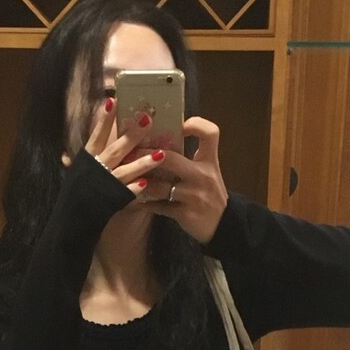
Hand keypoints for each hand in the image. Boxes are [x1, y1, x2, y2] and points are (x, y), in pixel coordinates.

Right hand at [73, 99, 166, 197]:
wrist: (74, 215)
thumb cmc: (81, 186)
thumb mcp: (84, 165)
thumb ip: (97, 148)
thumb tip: (103, 125)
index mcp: (89, 158)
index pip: (97, 135)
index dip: (104, 120)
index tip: (113, 101)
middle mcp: (97, 169)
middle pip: (116, 150)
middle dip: (132, 135)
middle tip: (148, 119)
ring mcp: (106, 185)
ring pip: (125, 171)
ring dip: (142, 163)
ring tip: (161, 154)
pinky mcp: (113, 200)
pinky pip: (126, 194)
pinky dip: (134, 189)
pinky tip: (146, 183)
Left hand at [138, 117, 227, 243]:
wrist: (223, 225)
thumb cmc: (210, 194)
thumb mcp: (208, 171)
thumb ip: (191, 157)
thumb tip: (162, 142)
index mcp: (209, 161)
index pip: (210, 133)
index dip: (194, 124)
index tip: (178, 126)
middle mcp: (202, 175)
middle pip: (169, 158)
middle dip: (145, 155)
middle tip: (129, 153)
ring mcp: (193, 196)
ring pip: (159, 186)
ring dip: (140, 182)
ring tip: (126, 177)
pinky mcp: (185, 214)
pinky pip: (158, 206)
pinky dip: (145, 202)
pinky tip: (135, 198)